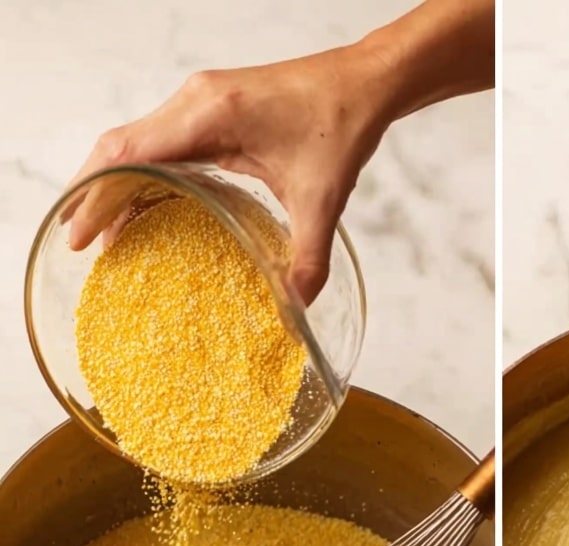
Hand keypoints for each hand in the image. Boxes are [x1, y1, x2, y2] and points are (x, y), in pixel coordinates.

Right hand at [67, 0, 493, 303]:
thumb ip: (308, 260)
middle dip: (95, 194)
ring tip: (102, 232)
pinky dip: (143, 173)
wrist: (360, 83)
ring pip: (136, 142)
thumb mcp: (322, 201)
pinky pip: (161, 142)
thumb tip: (296, 312)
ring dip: (115, 183)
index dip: (98, 193)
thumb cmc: (339, 126)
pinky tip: (141, 207)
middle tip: (81, 244)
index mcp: (211, 115)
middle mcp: (194, 101)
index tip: (80, 232)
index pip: (130, 153)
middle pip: (120, 147)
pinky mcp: (210, 108)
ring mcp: (198, 101)